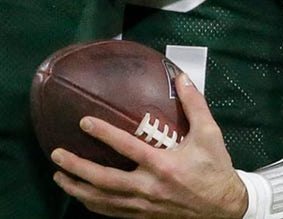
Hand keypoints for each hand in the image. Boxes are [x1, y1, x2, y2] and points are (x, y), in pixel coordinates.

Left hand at [50, 74, 246, 218]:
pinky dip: (94, 205)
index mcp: (164, 166)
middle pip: (105, 180)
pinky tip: (81, 196)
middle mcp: (149, 188)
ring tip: (58, 177)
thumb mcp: (210, 134)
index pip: (127, 147)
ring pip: (104, 200)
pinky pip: (113, 213)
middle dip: (78, 168)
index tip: (84, 122)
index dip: (104, 134)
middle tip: (56, 155)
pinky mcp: (144, 216)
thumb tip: (181, 77)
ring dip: (78, 189)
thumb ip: (194, 104)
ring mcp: (144, 205)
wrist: (226, 208)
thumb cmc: (216, 168)